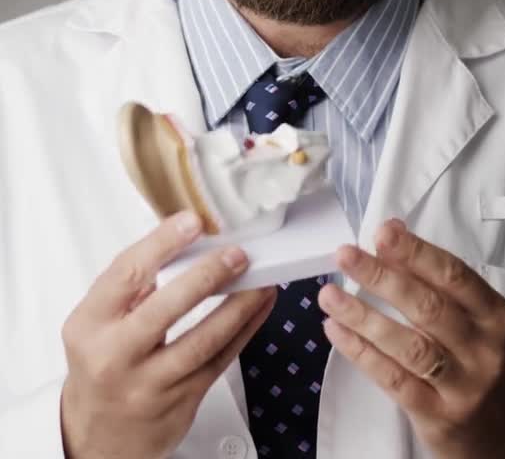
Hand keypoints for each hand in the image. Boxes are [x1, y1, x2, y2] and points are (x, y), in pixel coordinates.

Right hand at [60, 210, 275, 458]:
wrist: (99, 436)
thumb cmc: (103, 363)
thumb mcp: (97, 322)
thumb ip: (132, 284)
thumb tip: (184, 240)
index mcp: (90, 325)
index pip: (126, 275)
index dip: (162, 243)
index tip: (192, 221)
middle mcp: (116, 356)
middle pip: (166, 309)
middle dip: (207, 276)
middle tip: (236, 253)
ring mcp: (150, 384)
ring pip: (203, 341)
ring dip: (239, 305)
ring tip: (261, 278)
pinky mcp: (181, 402)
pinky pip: (220, 361)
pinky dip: (245, 330)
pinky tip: (259, 307)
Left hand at [318, 219, 504, 458]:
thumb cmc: (485, 362)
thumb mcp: (481, 321)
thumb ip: (441, 280)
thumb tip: (392, 232)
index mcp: (497, 316)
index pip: (454, 276)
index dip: (416, 253)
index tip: (382, 233)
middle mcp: (483, 351)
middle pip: (428, 308)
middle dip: (382, 277)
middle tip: (345, 255)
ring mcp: (462, 387)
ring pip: (409, 346)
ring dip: (363, 316)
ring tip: (329, 295)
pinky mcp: (437, 417)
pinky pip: (393, 380)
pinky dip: (361, 353)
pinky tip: (336, 330)